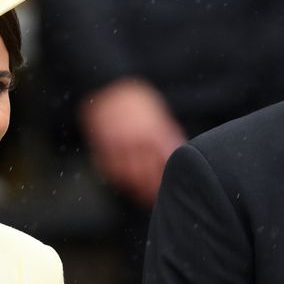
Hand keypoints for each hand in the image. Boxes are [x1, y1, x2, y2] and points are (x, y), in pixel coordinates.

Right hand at [77, 78, 185, 207]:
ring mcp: (118, 144)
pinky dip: (118, 179)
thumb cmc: (137, 100)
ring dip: (136, 188)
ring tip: (143, 196)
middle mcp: (135, 140)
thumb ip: (168, 132)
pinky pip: (111, 169)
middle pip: (146, 173)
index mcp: (152, 131)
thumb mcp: (157, 112)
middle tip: (158, 197)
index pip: (164, 161)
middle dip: (152, 187)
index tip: (172, 185)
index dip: (167, 175)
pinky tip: (126, 184)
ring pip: (128, 175)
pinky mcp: (103, 146)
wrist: (108, 86)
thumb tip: (181, 148)